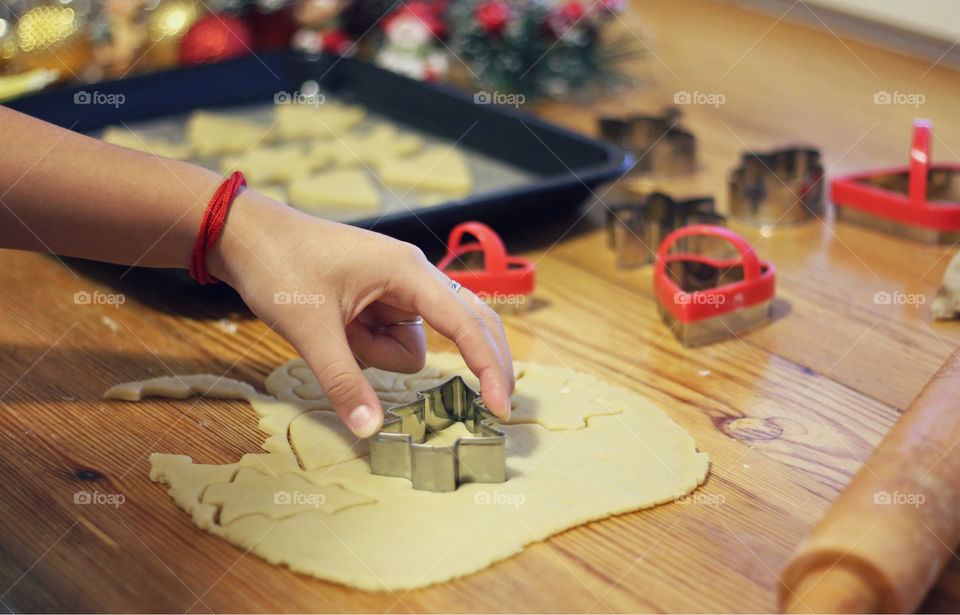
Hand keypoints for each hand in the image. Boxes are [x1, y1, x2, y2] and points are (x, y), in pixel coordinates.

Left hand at [209, 190, 514, 437]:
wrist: (244, 235)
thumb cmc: (279, 264)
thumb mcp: (310, 328)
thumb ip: (344, 381)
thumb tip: (370, 429)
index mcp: (408, 272)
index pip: (466, 323)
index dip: (490, 367)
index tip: (502, 407)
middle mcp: (412, 278)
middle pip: (465, 327)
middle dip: (477, 363)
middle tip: (493, 407)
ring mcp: (395, 290)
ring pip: (412, 345)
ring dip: (380, 354)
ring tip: (336, 332)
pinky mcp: (377, 301)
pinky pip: (388, 340)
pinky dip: (367, 348)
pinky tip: (336, 329)